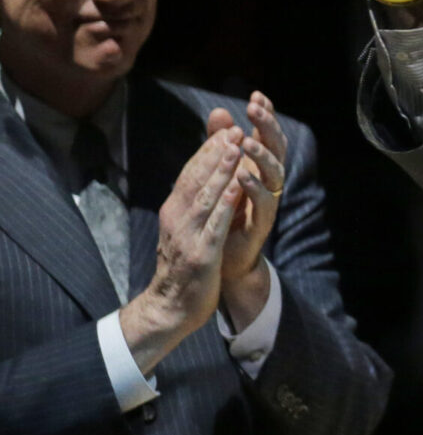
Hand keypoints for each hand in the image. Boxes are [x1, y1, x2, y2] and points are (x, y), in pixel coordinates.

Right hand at [120, 131, 246, 368]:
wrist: (171, 307)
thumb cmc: (184, 265)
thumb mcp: (187, 228)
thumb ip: (195, 202)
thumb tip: (204, 176)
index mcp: (175, 211)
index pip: (191, 173)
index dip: (208, 150)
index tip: (225, 128)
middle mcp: (178, 218)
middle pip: (197, 179)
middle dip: (216, 152)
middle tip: (233, 127)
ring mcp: (188, 236)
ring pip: (206, 196)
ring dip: (221, 170)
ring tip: (236, 147)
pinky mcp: (202, 254)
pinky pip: (216, 225)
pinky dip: (227, 204)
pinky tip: (239, 187)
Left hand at [205, 92, 287, 284]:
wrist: (224, 257)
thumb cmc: (225, 211)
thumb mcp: (220, 171)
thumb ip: (221, 143)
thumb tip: (220, 111)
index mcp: (260, 167)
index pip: (267, 135)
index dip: (266, 116)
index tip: (257, 95)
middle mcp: (269, 180)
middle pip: (277, 148)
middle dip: (267, 126)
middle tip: (255, 108)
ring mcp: (269, 200)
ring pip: (275, 172)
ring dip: (263, 155)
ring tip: (249, 141)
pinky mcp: (263, 221)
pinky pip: (264, 201)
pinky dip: (255, 186)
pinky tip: (242, 174)